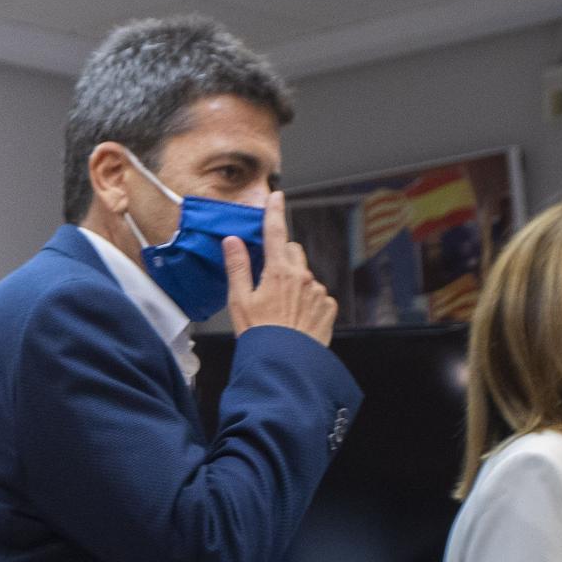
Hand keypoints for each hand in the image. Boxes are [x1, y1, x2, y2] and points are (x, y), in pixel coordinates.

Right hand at [224, 192, 337, 345]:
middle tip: (267, 279)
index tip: (276, 197)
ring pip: (305, 276)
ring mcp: (318, 292)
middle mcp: (302, 277)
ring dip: (295, 284)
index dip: (274, 212)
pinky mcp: (328, 307)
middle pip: (292, 252)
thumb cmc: (259, 335)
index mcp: (278, 272)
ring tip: (281, 310)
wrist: (284, 365)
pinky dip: (308, 302)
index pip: (275, 232)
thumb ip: (238, 267)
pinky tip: (296, 319)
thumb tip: (232, 242)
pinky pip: (317, 296)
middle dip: (281, 257)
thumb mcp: (239, 301)